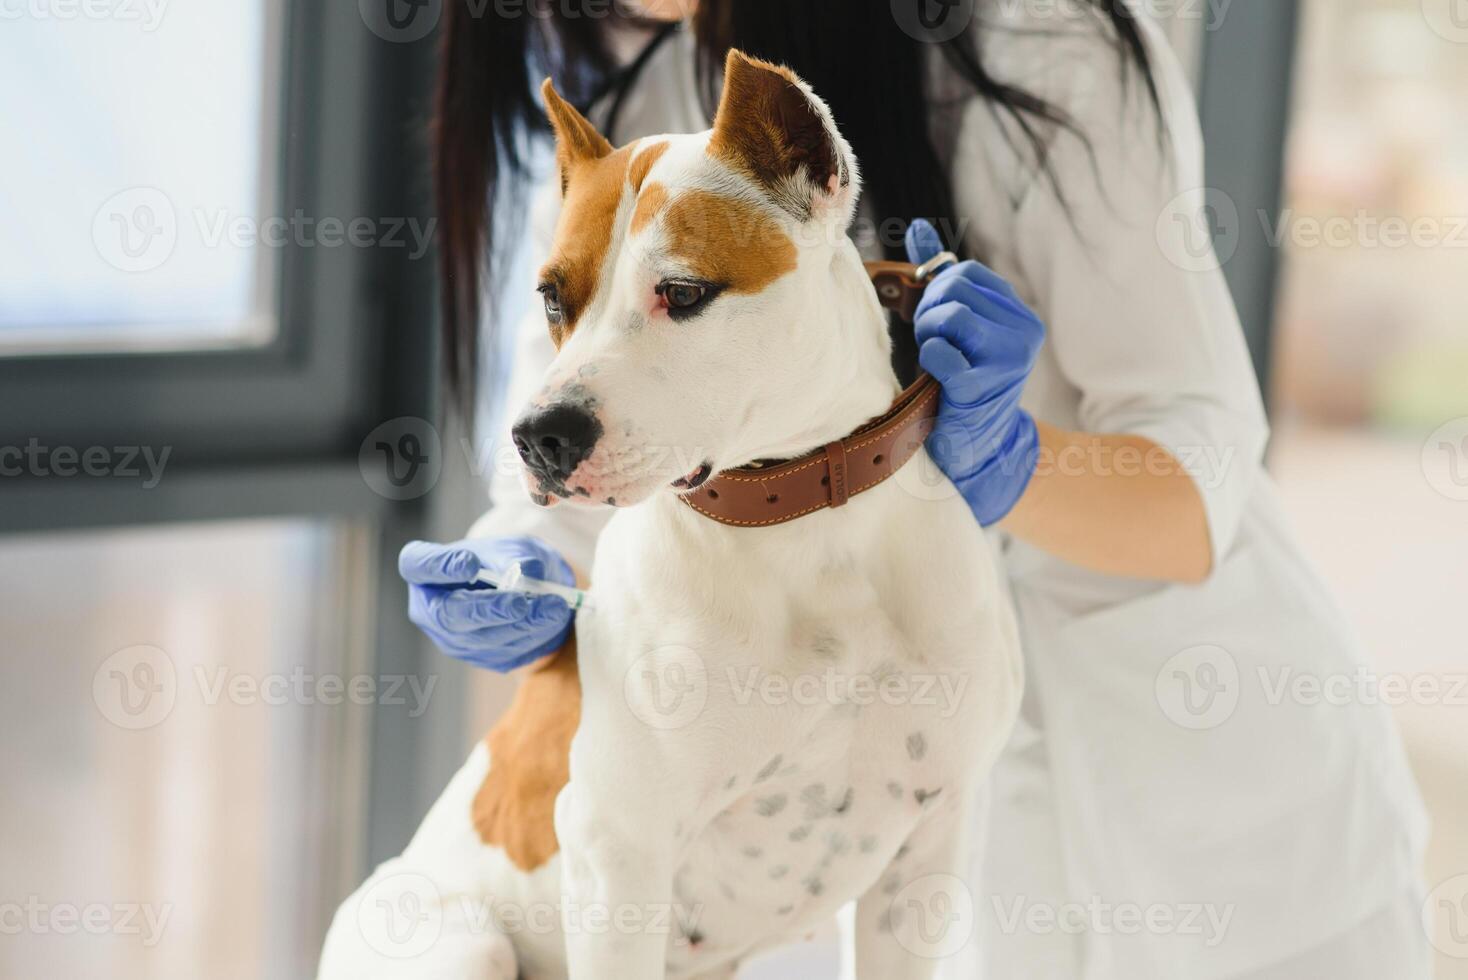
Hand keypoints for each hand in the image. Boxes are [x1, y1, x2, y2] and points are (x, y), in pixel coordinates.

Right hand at [399, 536, 574, 671]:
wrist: (527, 589)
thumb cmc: (509, 560)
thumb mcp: (516, 546)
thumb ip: (519, 555)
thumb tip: (527, 570)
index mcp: (426, 569)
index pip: (417, 565)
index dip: (439, 566)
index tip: (470, 564)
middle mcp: (430, 607)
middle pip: (447, 614)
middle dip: (486, 609)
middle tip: (520, 603)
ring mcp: (451, 637)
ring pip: (479, 638)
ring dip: (520, 625)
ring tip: (554, 607)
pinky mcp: (478, 657)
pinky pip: (502, 653)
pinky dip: (532, 636)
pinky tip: (553, 619)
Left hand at [905, 219, 1043, 525]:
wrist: (976, 449)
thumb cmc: (960, 383)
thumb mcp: (957, 328)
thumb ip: (941, 278)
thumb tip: (920, 228)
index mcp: (1018, 314)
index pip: (965, 272)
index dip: (936, 290)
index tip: (933, 321)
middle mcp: (1023, 332)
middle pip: (955, 287)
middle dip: (929, 310)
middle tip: (930, 341)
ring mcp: (1008, 359)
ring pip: (950, 314)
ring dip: (928, 334)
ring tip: (934, 356)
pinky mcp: (985, 387)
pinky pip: (942, 353)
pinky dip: (929, 360)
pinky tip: (936, 377)